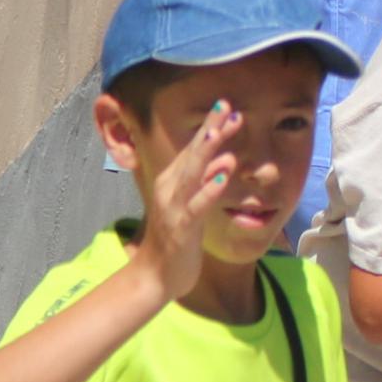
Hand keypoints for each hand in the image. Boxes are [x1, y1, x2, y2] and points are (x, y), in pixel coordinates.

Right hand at [128, 105, 240, 286]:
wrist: (155, 275)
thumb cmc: (177, 240)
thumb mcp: (194, 206)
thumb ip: (206, 183)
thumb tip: (224, 160)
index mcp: (172, 181)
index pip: (193, 149)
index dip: (210, 127)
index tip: (226, 105)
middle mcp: (170, 189)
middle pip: (193, 153)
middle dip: (210, 128)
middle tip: (226, 105)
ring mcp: (174, 207)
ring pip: (192, 174)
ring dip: (207, 151)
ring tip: (221, 130)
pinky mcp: (181, 228)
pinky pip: (196, 206)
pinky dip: (208, 190)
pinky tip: (222, 177)